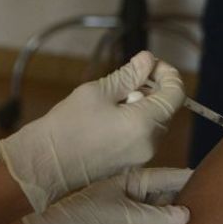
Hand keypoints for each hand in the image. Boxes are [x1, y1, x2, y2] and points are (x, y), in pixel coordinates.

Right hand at [0, 52, 184, 212]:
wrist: (46, 164)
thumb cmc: (67, 126)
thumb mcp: (98, 91)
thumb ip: (128, 75)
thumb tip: (148, 60)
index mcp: (144, 123)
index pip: (176, 94)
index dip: (167, 73)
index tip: (149, 64)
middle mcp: (150, 143)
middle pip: (166, 108)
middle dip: (152, 88)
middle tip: (125, 78)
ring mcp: (142, 157)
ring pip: (154, 122)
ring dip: (142, 105)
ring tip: (111, 99)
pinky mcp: (131, 164)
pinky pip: (143, 136)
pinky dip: (134, 121)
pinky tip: (109, 117)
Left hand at [24, 168, 191, 223]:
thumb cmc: (77, 216)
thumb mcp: (117, 213)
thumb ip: (151, 215)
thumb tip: (183, 214)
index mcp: (129, 182)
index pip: (164, 178)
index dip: (184, 179)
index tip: (205, 179)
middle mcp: (134, 200)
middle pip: (168, 201)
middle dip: (186, 203)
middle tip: (209, 206)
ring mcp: (132, 221)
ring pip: (163, 221)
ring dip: (178, 223)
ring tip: (202, 223)